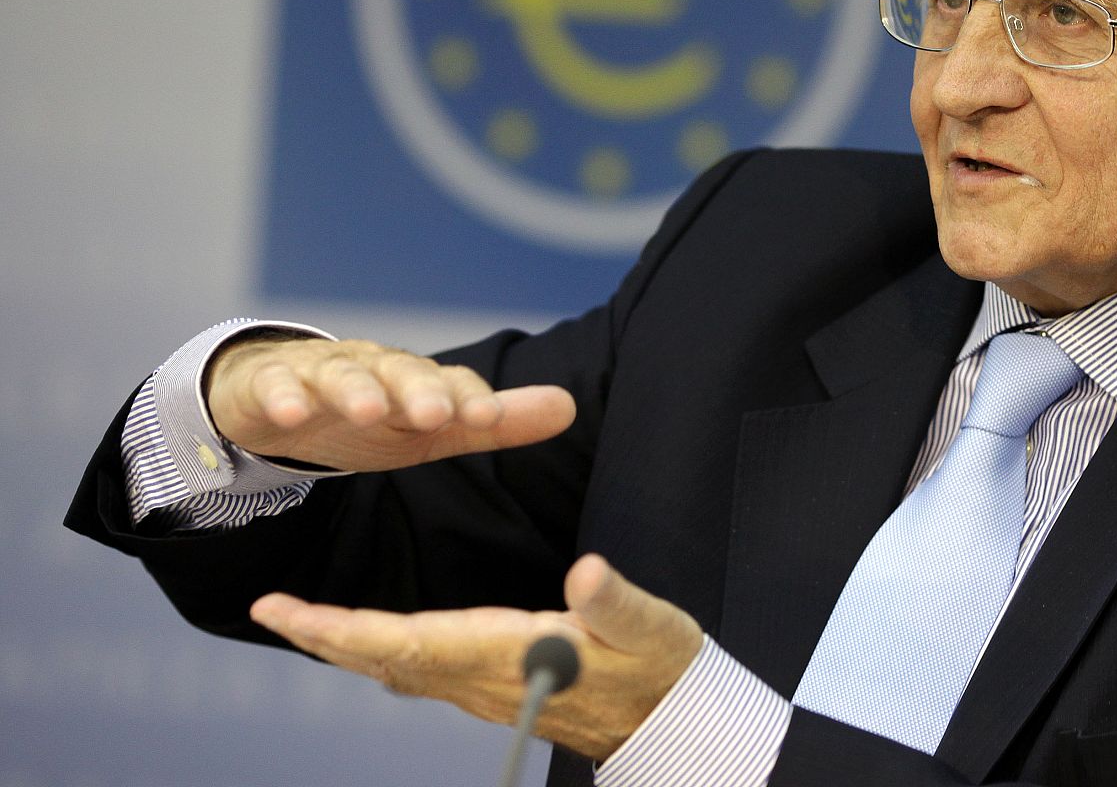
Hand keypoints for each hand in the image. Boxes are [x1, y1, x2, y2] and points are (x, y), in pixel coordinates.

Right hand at [206, 336, 575, 471]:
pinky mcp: (269, 383)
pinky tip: (293, 413)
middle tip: (436, 414)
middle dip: (419, 390)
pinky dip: (283, 395)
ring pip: (340, 374)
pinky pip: (275, 385)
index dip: (469, 397)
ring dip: (355, 390)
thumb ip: (492, 423)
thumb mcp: (429, 429)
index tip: (488, 417)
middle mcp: (374, 367)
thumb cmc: (369, 415)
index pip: (451, 382)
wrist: (276, 399)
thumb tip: (569, 407)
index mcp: (416, 380)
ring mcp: (320, 371)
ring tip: (367, 410)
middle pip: (400, 371)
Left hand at [250, 555, 703, 761]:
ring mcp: (484, 685)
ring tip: (300, 619)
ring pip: (398, 665)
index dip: (350, 629)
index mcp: (510, 654)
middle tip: (270, 609)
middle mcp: (484, 676)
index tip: (297, 613)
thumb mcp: (652, 627)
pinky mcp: (493, 683)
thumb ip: (614, 602)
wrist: (671, 718)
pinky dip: (381, 649)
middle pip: (388, 658)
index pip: (414, 641)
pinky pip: (421, 668)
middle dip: (326, 634)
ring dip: (345, 642)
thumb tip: (585, 573)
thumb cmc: (661, 670)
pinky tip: (366, 639)